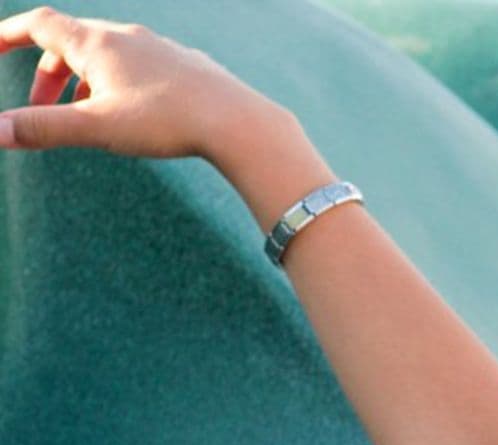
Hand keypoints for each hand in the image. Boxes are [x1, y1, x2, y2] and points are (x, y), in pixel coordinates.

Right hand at [0, 6, 282, 159]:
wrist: (237, 121)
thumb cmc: (167, 122)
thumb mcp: (98, 128)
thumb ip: (45, 128)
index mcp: (96, 44)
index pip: (38, 25)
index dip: (9, 35)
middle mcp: (125, 36)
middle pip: (71, 43)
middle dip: (48, 74)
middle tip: (41, 110)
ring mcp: (158, 48)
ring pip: (108, 56)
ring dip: (86, 82)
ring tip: (85, 116)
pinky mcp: (185, 65)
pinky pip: (141, 67)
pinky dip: (121, 85)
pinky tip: (134, 112)